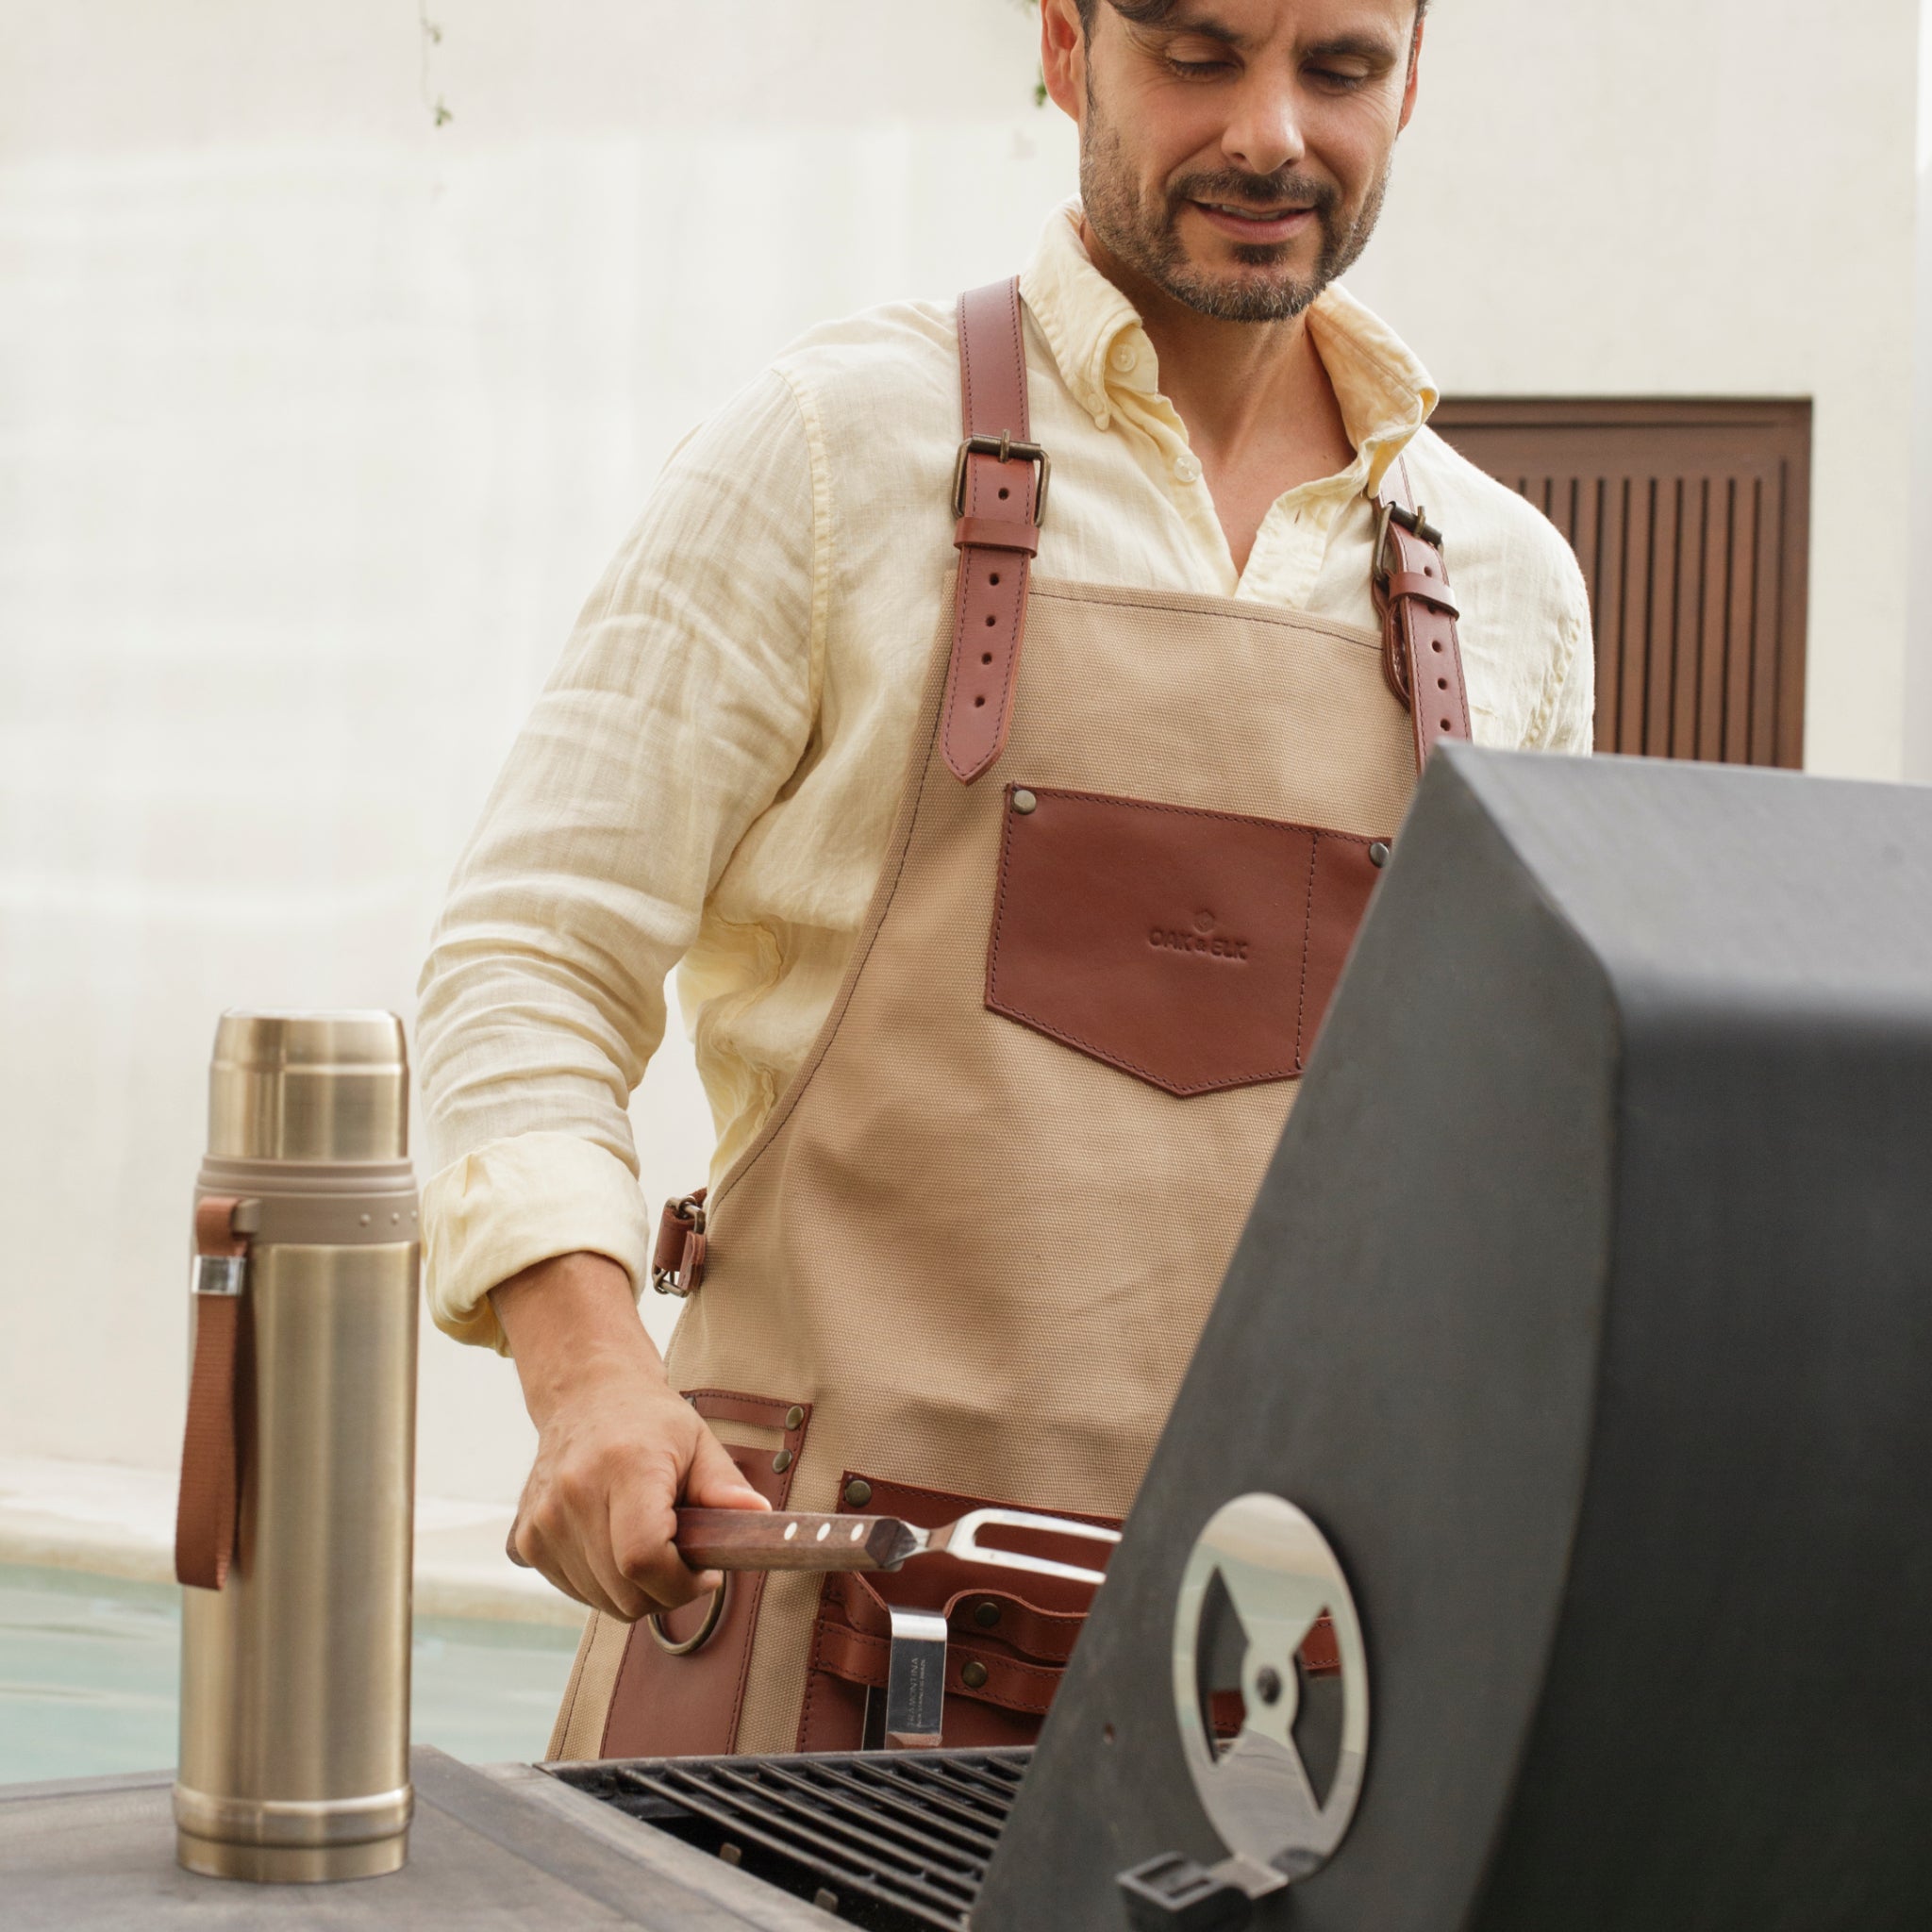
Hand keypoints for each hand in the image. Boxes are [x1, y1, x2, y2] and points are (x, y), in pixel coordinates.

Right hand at [492, 1251, 768, 1620]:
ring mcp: (542, 1520)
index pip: (643, 1558)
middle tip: (685, 1560)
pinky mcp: (526, 1540)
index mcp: (623, 1467)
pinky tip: (614, 1543)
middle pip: (624, 1591)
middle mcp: (573, 1494)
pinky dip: (603, 1583)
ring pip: (600, 1600)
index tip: (705, 1574)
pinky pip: (574, 1591)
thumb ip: (726, 1487)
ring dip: (634, 1589)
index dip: (680, 1583)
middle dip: (666, 1591)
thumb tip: (758, 1517)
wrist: (585, 1396)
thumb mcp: (699, 1443)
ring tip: (649, 1542)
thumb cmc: (649, 1421)